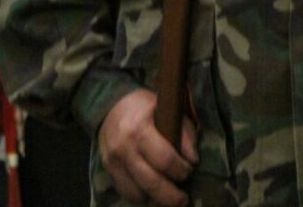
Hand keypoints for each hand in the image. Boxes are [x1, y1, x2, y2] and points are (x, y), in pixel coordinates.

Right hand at [98, 88, 197, 205]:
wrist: (112, 105)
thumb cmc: (146, 108)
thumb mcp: (168, 109)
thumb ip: (184, 133)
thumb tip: (193, 159)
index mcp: (139, 129)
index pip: (164, 160)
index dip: (181, 170)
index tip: (190, 170)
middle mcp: (123, 148)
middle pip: (150, 183)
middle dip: (171, 196)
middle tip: (183, 200)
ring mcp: (113, 162)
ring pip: (137, 194)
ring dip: (156, 201)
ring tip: (170, 198)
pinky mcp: (108, 171)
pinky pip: (126, 193)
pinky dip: (142, 199)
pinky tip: (154, 195)